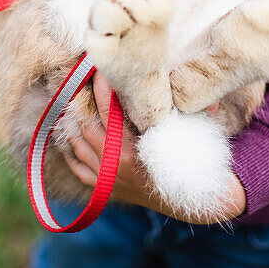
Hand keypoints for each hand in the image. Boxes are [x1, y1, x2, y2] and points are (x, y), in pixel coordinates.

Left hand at [64, 71, 247, 223]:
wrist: (193, 200)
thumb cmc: (194, 164)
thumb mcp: (196, 132)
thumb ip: (198, 105)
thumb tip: (199, 77)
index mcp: (130, 150)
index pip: (107, 109)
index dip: (101, 85)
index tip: (99, 66)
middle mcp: (113, 164)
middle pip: (86, 124)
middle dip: (82, 98)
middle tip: (79, 75)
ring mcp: (106, 178)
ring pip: (78, 144)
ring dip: (73, 121)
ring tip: (71, 97)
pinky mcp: (104, 188)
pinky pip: (78, 168)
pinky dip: (71, 150)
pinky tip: (69, 131)